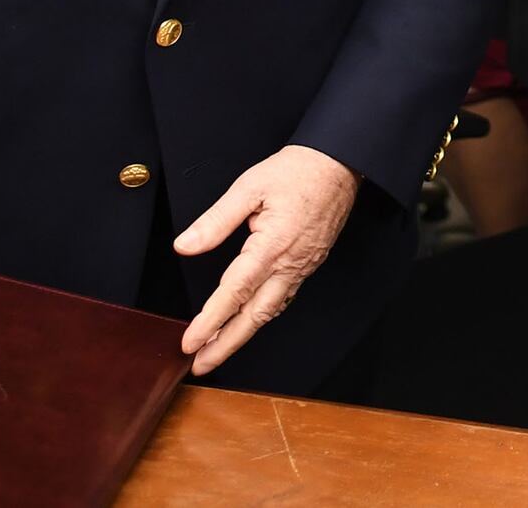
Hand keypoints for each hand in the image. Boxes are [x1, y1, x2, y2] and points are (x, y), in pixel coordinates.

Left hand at [174, 144, 358, 375]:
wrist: (341, 163)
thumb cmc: (298, 170)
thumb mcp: (249, 187)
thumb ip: (216, 220)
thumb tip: (185, 245)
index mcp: (272, 245)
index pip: (234, 293)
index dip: (209, 321)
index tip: (188, 343)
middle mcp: (290, 263)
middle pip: (254, 316)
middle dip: (225, 344)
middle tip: (200, 364)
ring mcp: (302, 266)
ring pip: (270, 311)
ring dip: (242, 334)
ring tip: (217, 349)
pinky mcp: (309, 262)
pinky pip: (284, 298)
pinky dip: (263, 316)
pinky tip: (250, 320)